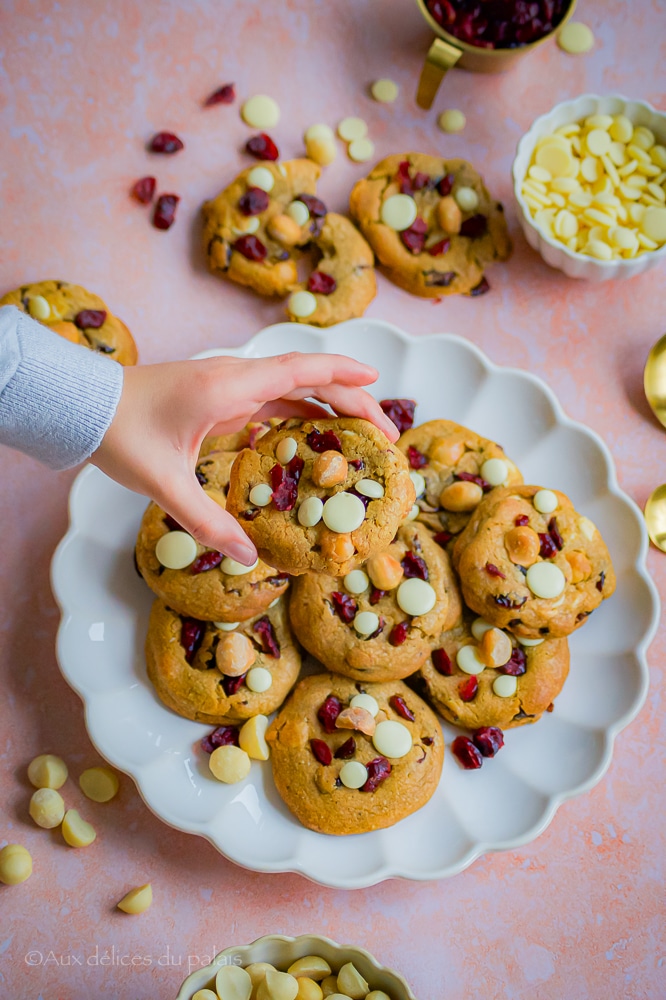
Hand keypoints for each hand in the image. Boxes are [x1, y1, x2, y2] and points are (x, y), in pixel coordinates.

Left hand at [91, 351, 397, 563]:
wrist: (82, 406)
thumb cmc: (120, 434)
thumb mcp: (163, 483)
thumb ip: (207, 521)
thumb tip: (249, 558)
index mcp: (229, 387)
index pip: (301, 371)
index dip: (343, 373)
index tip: (379, 377)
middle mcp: (235, 379)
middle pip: (307, 380)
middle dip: (350, 400)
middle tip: (384, 434)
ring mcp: (227, 386)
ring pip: (292, 390)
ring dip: (328, 408)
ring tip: (360, 440)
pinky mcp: (218, 398)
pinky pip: (271, 402)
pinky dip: (299, 417)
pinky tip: (312, 443)